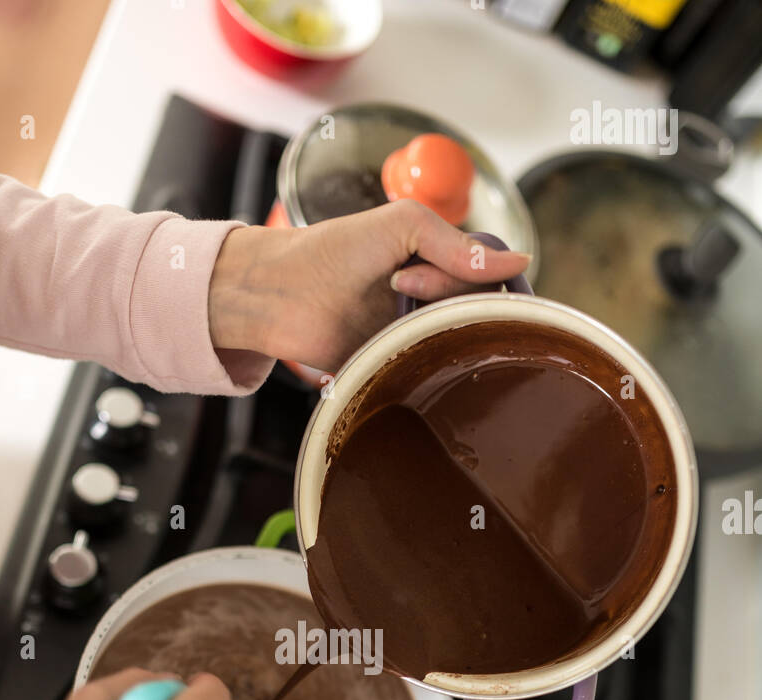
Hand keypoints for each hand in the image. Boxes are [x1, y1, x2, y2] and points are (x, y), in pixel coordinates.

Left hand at [208, 199, 530, 372]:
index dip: (470, 275)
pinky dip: (421, 361)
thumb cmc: (333, 250)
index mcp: (438, 266)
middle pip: (476, 310)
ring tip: (392, 304)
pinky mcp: (395, 368)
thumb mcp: (404, 225)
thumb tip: (520, 262)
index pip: (488, 278)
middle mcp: (432, 303)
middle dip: (444, 295)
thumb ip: (460, 247)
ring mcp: (414, 337)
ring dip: (430, 327)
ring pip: (456, 343)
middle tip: (401, 284)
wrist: (280, 294)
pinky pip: (429, 374)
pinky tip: (397, 345)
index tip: (425, 269)